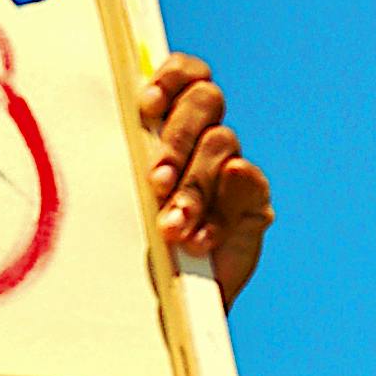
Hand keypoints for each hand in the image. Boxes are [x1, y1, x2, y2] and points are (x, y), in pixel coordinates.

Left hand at [137, 52, 273, 306]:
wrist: (165, 302)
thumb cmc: (133, 244)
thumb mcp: (121, 199)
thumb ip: (128, 161)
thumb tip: (133, 138)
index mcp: (170, 121)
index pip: (184, 74)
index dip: (171, 77)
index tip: (147, 106)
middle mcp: (204, 136)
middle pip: (206, 99)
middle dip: (178, 136)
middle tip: (156, 181)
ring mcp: (232, 168)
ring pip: (222, 144)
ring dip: (194, 184)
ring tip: (172, 225)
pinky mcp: (254, 202)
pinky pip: (246, 187)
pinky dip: (219, 216)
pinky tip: (199, 241)